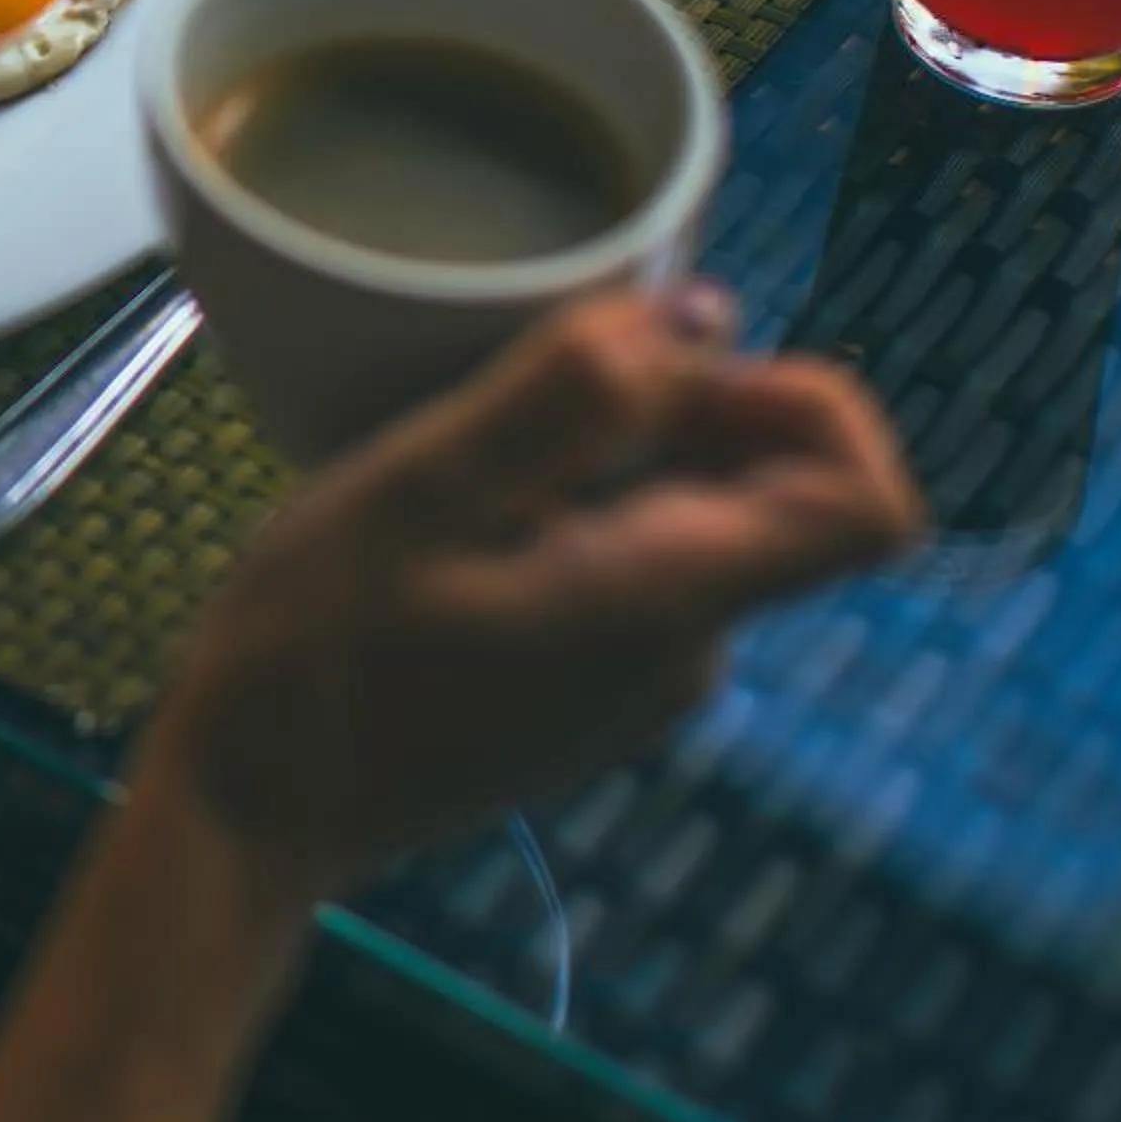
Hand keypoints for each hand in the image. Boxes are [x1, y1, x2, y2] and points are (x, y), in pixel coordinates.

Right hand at [141, 286, 921, 901]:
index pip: (869, 506)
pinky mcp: (585, 694)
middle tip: (517, 386)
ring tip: (462, 457)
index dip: (812, 402)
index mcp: (668, 599)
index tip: (682, 358)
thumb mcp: (419, 488)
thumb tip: (702, 310)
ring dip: (603, 457)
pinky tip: (451, 524)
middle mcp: (687, 651)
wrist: (251, 811)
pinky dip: (566, 513)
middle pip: (766, 492)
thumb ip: (569, 396)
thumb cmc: (314, 647)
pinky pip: (626, 570)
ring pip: (685, 522)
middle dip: (672, 404)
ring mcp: (638, 684)